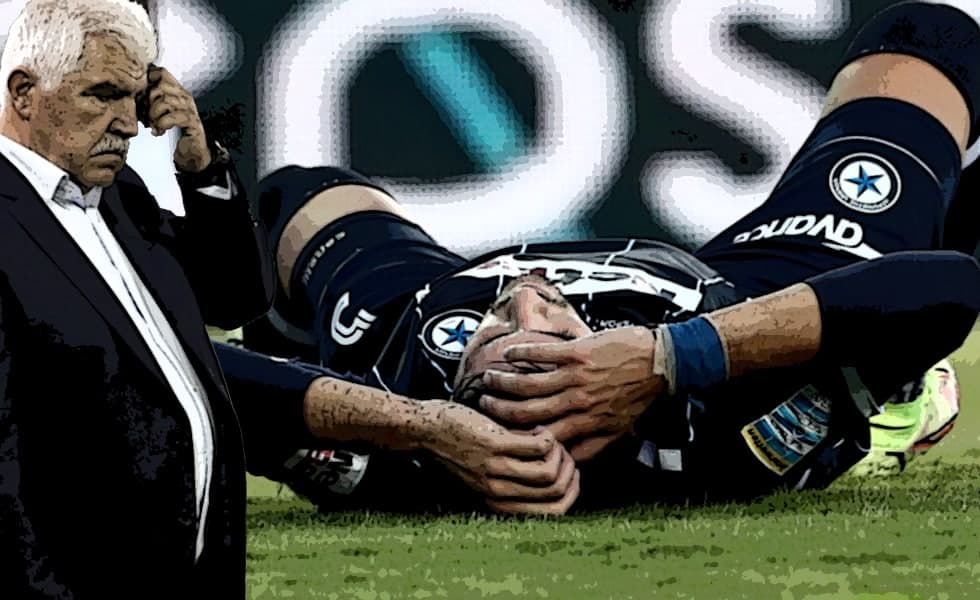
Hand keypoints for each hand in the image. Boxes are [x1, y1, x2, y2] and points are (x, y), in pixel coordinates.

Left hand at [143, 66, 211, 171]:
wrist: (192, 151)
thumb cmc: (175, 131)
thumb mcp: (160, 112)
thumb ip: (150, 101)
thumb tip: (132, 94)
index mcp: (176, 91)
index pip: (161, 73)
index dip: (148, 81)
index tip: (141, 97)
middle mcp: (184, 97)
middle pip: (160, 86)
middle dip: (148, 102)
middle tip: (146, 116)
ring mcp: (189, 108)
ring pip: (165, 101)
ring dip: (154, 115)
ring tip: (153, 125)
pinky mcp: (192, 122)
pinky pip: (172, 117)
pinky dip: (161, 125)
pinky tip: (158, 132)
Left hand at [420, 401, 579, 514]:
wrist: (424, 429)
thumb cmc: (455, 446)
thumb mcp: (484, 473)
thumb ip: (512, 478)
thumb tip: (550, 470)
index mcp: (499, 501)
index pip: (552, 512)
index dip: (570, 491)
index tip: (569, 471)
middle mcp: (498, 491)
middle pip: (555, 492)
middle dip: (569, 470)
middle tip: (562, 450)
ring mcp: (496, 469)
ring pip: (549, 473)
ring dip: (559, 453)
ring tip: (548, 438)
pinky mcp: (495, 446)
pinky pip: (538, 447)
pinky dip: (546, 436)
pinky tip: (536, 427)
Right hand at [480, 326, 662, 460]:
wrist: (662, 362)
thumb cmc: (640, 394)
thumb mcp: (619, 430)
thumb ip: (592, 445)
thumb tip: (571, 461)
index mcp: (584, 423)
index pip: (543, 438)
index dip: (518, 439)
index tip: (500, 436)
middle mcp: (576, 402)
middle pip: (527, 411)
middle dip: (500, 410)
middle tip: (483, 406)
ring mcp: (576, 376)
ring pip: (529, 383)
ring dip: (504, 382)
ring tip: (489, 380)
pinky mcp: (578, 352)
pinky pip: (542, 353)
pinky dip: (521, 353)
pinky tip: (508, 353)